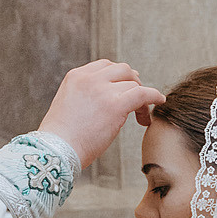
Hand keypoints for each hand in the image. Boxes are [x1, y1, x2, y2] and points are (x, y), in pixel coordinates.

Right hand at [37, 60, 166, 167]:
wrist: (56, 151)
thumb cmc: (61, 139)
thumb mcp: (68, 106)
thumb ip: (85, 98)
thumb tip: (105, 102)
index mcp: (76, 77)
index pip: (105, 67)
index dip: (118, 78)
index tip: (124, 91)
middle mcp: (89, 79)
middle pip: (122, 70)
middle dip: (132, 83)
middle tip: (137, 102)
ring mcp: (102, 90)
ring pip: (133, 82)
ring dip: (141, 97)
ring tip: (141, 116)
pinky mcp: (115, 105)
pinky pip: (143, 93)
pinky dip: (154, 96)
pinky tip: (160, 101)